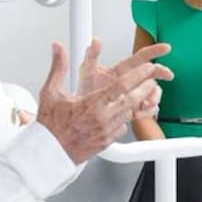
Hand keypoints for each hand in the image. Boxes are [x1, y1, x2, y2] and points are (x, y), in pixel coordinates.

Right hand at [36, 41, 171, 163]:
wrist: (49, 153)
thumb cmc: (50, 125)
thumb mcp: (51, 92)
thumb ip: (58, 67)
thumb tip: (58, 48)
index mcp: (92, 104)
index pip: (122, 85)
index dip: (138, 74)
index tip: (147, 67)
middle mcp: (102, 117)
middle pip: (133, 100)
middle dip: (145, 87)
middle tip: (152, 78)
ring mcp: (106, 131)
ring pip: (130, 114)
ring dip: (137, 103)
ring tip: (141, 93)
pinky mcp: (107, 142)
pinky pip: (122, 128)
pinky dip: (124, 119)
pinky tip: (121, 113)